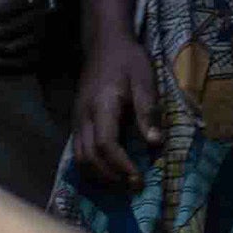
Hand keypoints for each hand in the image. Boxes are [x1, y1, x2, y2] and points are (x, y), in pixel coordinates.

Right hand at [68, 17, 158, 190]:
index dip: (121, 166)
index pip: (105, 145)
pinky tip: (109, 174)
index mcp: (101, 106)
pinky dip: (92, 169)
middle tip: (134, 188)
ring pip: (79, 159)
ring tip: (123, 185)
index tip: (139, 180)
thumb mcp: (145, 80)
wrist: (104, 44)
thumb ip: (148, 111)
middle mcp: (83, 117)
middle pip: (88, 158)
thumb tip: (155, 143)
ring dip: (99, 177)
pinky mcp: (77, 123)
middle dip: (111, 177)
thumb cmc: (128, 61)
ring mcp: (76, 120)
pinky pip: (78, 153)